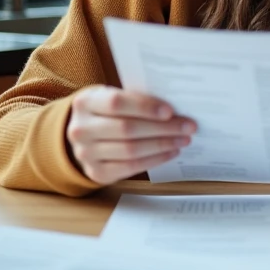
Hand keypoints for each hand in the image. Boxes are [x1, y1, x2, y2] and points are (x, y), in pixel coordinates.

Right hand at [66, 86, 195, 185]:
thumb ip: (135, 99)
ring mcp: (85, 154)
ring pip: (130, 150)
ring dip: (163, 145)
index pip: (116, 103)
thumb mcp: (111, 96)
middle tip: (188, 126)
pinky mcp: (96, 172)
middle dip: (163, 128)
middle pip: (127, 129)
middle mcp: (80, 129)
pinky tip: (171, 152)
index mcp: (85, 103)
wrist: (83, 133)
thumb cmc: (107, 110)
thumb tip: (174, 108)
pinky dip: (155, 160)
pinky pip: (130, 167)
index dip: (145, 107)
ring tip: (184, 139)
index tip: (170, 111)